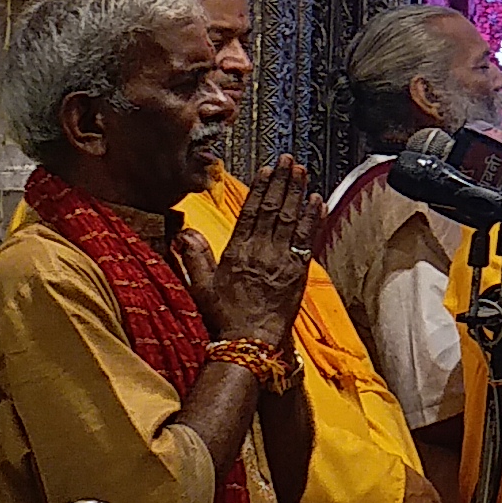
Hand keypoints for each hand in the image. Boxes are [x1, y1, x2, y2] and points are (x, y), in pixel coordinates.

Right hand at [177, 155, 317, 349]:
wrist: (251, 342)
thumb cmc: (225, 316)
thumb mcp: (201, 286)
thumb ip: (194, 256)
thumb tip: (184, 231)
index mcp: (238, 251)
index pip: (251, 212)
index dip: (260, 189)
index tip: (267, 171)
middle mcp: (261, 251)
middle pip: (274, 208)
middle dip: (282, 182)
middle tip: (289, 160)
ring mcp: (282, 260)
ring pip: (291, 218)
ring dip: (298, 193)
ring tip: (302, 172)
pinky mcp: (298, 271)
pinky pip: (307, 238)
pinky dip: (313, 218)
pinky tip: (317, 200)